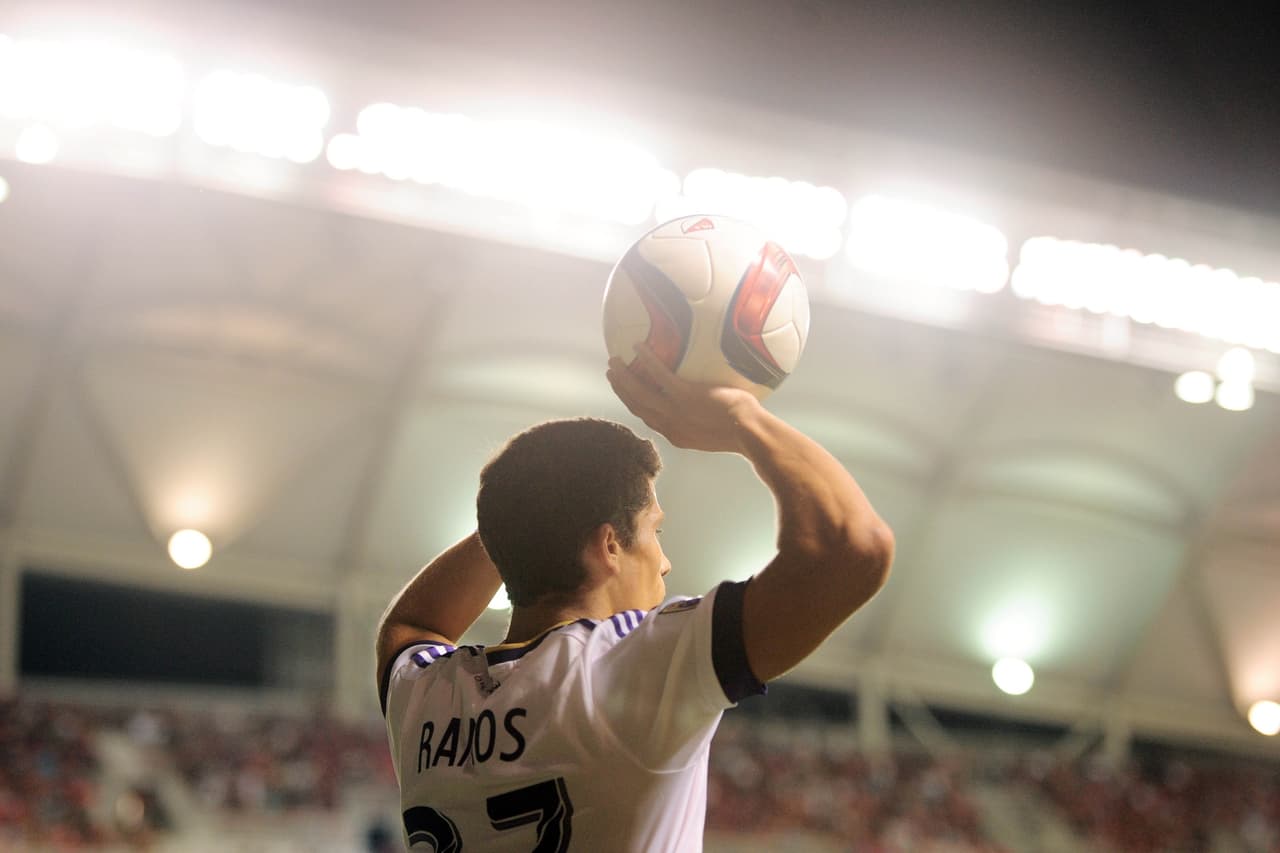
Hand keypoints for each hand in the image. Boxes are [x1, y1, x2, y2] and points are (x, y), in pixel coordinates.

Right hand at [606, 344, 760, 453]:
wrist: (748, 431)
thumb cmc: (742, 430)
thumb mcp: (714, 434)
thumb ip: (702, 423)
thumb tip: (704, 408)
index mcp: (676, 435)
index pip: (648, 419)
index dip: (633, 405)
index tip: (625, 394)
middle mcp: (669, 425)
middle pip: (637, 406)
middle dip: (621, 390)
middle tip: (611, 374)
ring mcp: (675, 410)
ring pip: (640, 392)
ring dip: (624, 376)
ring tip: (614, 362)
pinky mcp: (683, 395)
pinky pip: (659, 374)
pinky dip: (646, 360)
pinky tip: (638, 346)